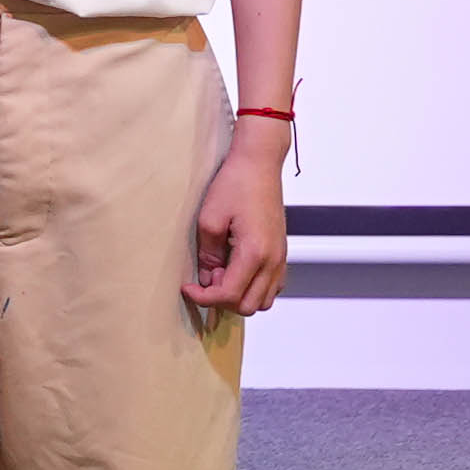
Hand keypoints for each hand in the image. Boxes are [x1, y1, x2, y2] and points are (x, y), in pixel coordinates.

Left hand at [186, 121, 289, 314]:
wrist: (259, 162)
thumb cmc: (236, 183)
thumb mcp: (210, 218)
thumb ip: (208, 254)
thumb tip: (208, 278)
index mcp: (254, 253)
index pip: (229, 295)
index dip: (204, 298)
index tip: (188, 288)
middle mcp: (273, 261)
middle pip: (248, 306)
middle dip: (223, 300)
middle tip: (205, 279)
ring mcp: (280, 258)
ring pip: (263, 301)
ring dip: (240, 296)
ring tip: (221, 273)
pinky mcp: (281, 252)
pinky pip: (272, 286)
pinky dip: (254, 288)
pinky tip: (237, 270)